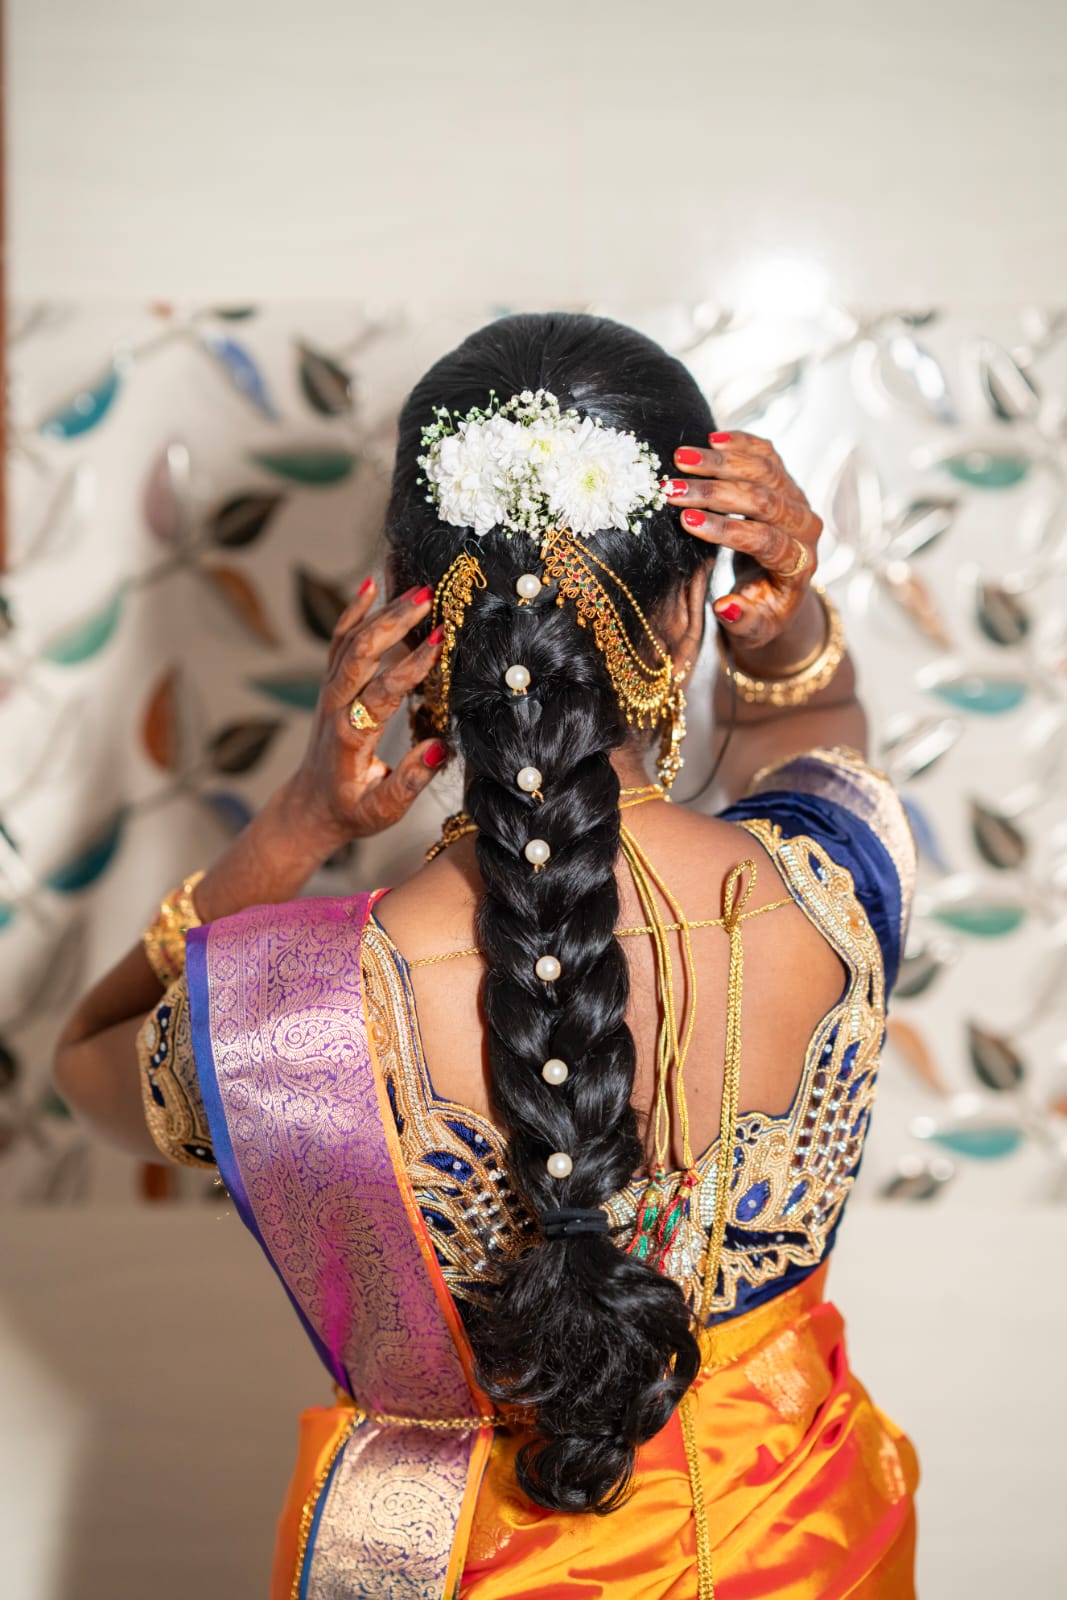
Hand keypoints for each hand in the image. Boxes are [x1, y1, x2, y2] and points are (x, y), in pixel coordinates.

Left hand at [286, 578, 447, 853]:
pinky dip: (353, 611)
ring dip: (382, 611)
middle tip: (430, 597)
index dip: (412, 666)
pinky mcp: (331, 685)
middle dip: (395, 621)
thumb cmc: (352, 810)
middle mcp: (336, 707)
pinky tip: (371, 586)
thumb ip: (410, 781)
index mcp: (352, 736)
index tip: (440, 641)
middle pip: (361, 652)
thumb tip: (440, 747)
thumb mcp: (382, 810)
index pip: (382, 692)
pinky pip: (339, 641)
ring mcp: (330, 692)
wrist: (312, 806)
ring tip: (416, 587)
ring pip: (351, 640)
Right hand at [665, 431, 822, 651]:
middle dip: (715, 492)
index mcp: (799, 563)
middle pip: (764, 499)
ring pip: (765, 470)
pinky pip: (766, 454)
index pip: (766, 539)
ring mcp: (797, 499)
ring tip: (681, 458)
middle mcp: (805, 526)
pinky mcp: (785, 482)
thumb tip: (724, 606)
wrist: (780, 588)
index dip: (726, 529)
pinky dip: (740, 443)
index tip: (686, 521)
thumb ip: (743, 622)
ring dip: (721, 461)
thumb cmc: (762, 611)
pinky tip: (711, 438)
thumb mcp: (754, 629)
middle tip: (672, 488)